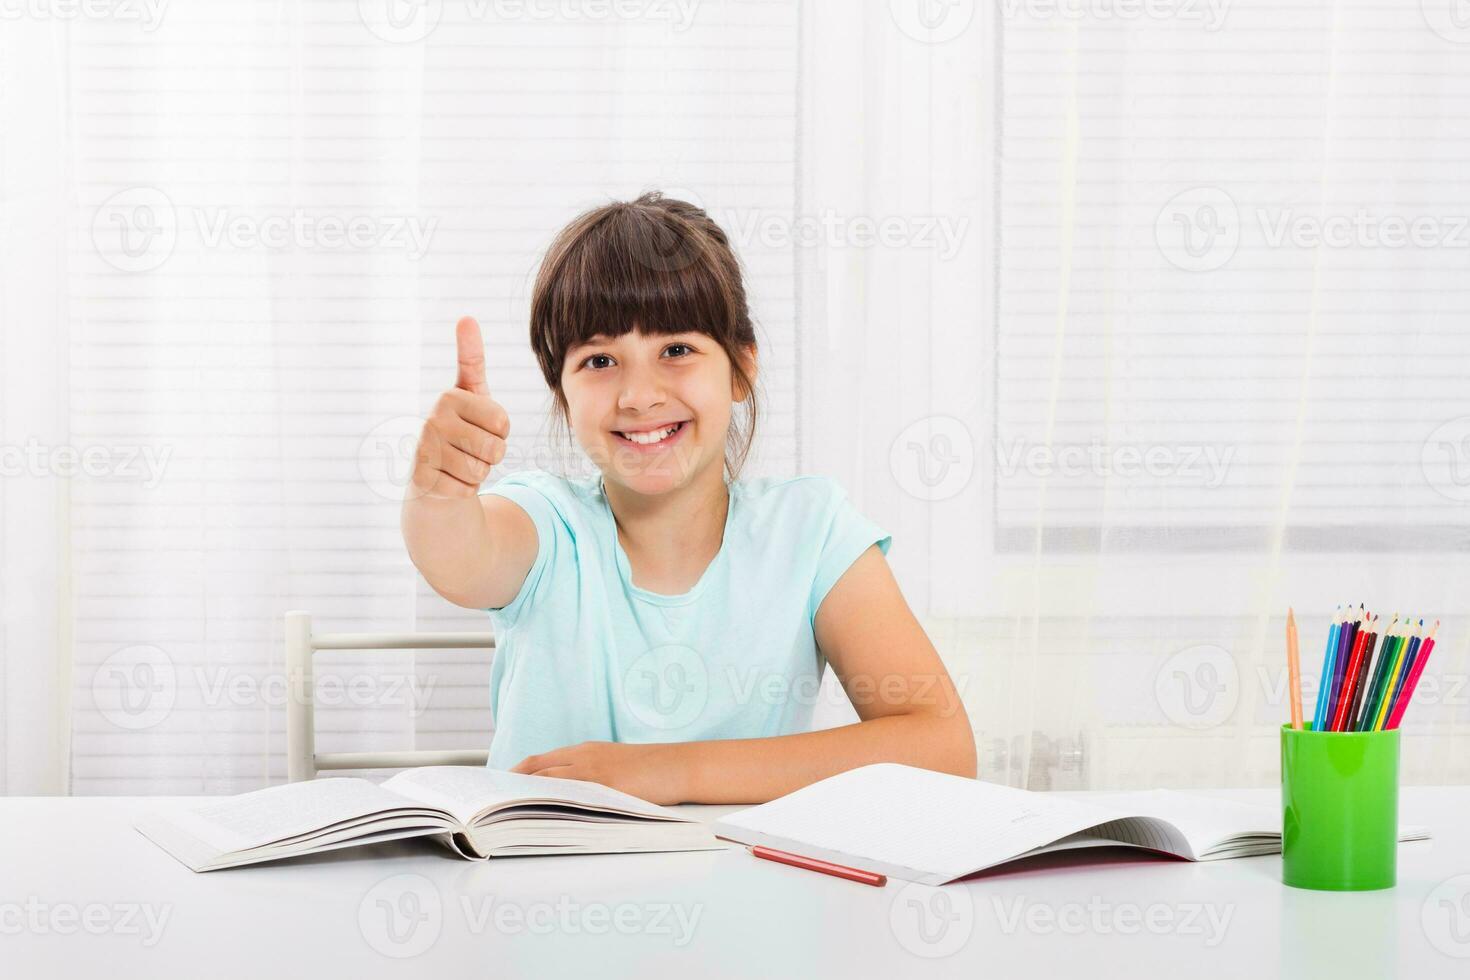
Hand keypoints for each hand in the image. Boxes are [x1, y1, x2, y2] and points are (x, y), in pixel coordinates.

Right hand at [409, 316, 510, 499]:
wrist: (431, 476)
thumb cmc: (459, 430)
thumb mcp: (470, 394)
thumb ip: (471, 358)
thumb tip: (466, 317)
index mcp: (449, 397)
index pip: (503, 421)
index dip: (501, 431)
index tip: (479, 427)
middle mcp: (432, 421)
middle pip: (495, 446)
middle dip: (492, 455)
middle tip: (470, 449)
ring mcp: (424, 451)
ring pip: (481, 469)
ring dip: (478, 472)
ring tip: (459, 463)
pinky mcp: (422, 481)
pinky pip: (467, 489)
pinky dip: (464, 489)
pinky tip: (448, 480)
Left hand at [511, 741, 688, 804]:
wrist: (678, 766)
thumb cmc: (650, 770)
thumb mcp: (613, 764)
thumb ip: (586, 775)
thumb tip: (559, 799)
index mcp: (584, 751)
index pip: (537, 762)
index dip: (513, 775)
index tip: (496, 790)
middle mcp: (583, 757)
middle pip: (535, 770)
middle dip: (509, 786)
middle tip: (490, 804)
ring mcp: (593, 772)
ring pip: (546, 781)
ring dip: (522, 796)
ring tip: (502, 813)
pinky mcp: (605, 786)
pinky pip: (568, 794)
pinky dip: (547, 803)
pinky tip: (534, 815)